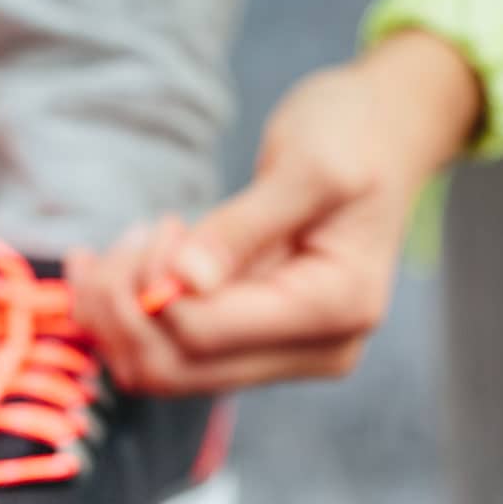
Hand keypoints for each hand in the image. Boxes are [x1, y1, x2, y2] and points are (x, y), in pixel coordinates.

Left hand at [72, 30, 482, 391]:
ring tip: (124, 245)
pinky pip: (172, 349)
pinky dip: (130, 314)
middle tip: (125, 239)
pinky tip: (119, 264)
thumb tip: (184, 282)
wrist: (383, 133)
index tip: (157, 227)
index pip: (203, 335)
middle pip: (174, 370)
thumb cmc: (355, 135)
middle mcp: (313, 350)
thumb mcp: (308, 165)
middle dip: (123, 310)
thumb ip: (244, 226)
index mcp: (334, 309)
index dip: (152, 290)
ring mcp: (282, 353)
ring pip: (162, 370)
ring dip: (118, 315)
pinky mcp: (252, 340)